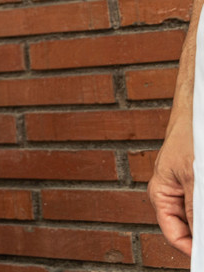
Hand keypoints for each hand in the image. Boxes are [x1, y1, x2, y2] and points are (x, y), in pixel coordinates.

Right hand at [149, 113, 193, 255]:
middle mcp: (173, 196)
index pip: (176, 235)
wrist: (197, 112)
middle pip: (190, 227)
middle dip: (202, 232)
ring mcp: (188, 190)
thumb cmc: (187, 137)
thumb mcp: (192, 176)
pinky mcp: (199, 184)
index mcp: (161, 195)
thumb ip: (194, 209)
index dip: (194, 249)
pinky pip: (200, 203)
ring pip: (199, 216)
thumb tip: (199, 235)